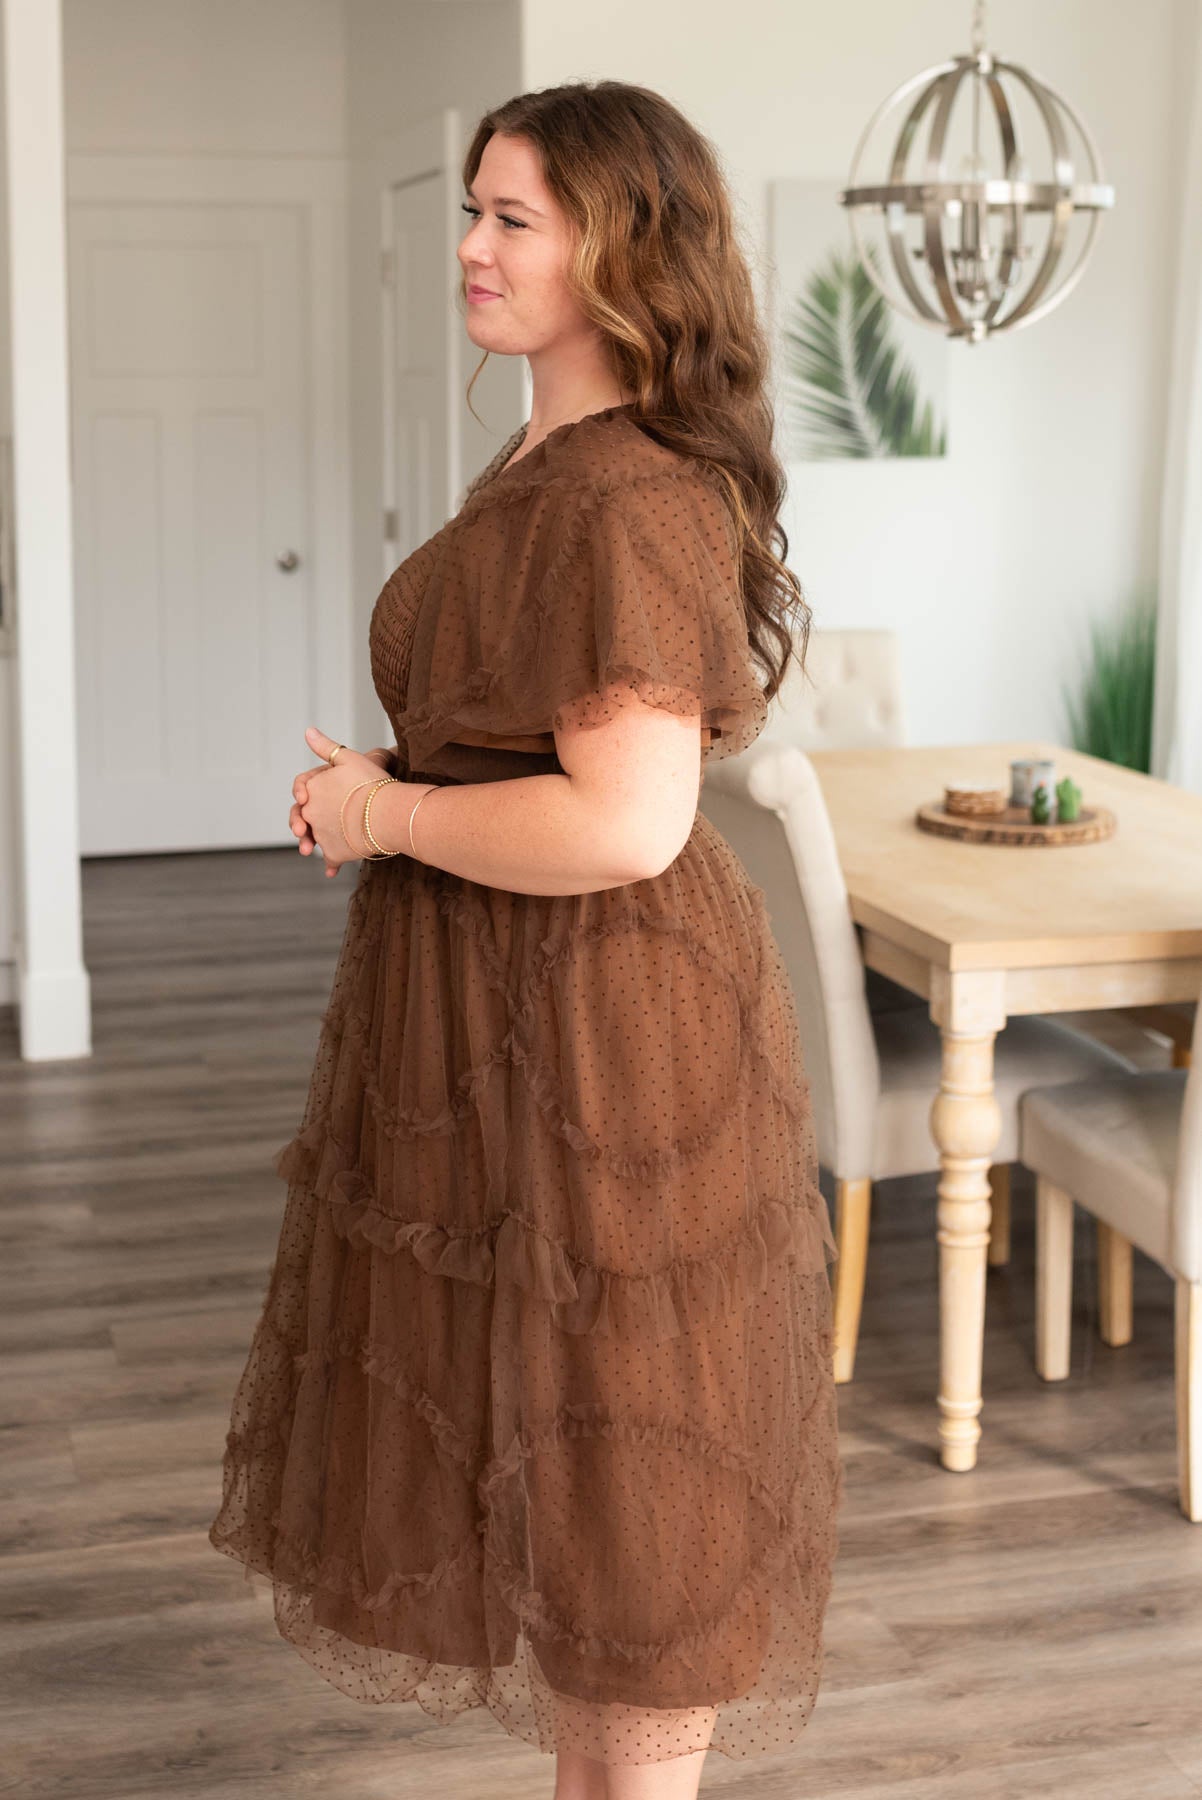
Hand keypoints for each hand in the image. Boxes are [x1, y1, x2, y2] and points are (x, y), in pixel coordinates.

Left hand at [291, 726, 394, 878]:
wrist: (389, 812)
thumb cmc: (372, 782)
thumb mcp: (348, 757)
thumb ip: (326, 747)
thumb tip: (308, 731)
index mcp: (311, 790)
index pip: (300, 792)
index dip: (304, 794)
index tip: (306, 798)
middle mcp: (311, 813)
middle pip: (305, 818)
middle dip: (305, 824)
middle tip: (307, 829)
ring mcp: (322, 835)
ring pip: (316, 840)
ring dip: (316, 844)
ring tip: (318, 850)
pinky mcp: (335, 853)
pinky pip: (331, 860)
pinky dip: (331, 865)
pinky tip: (331, 871)